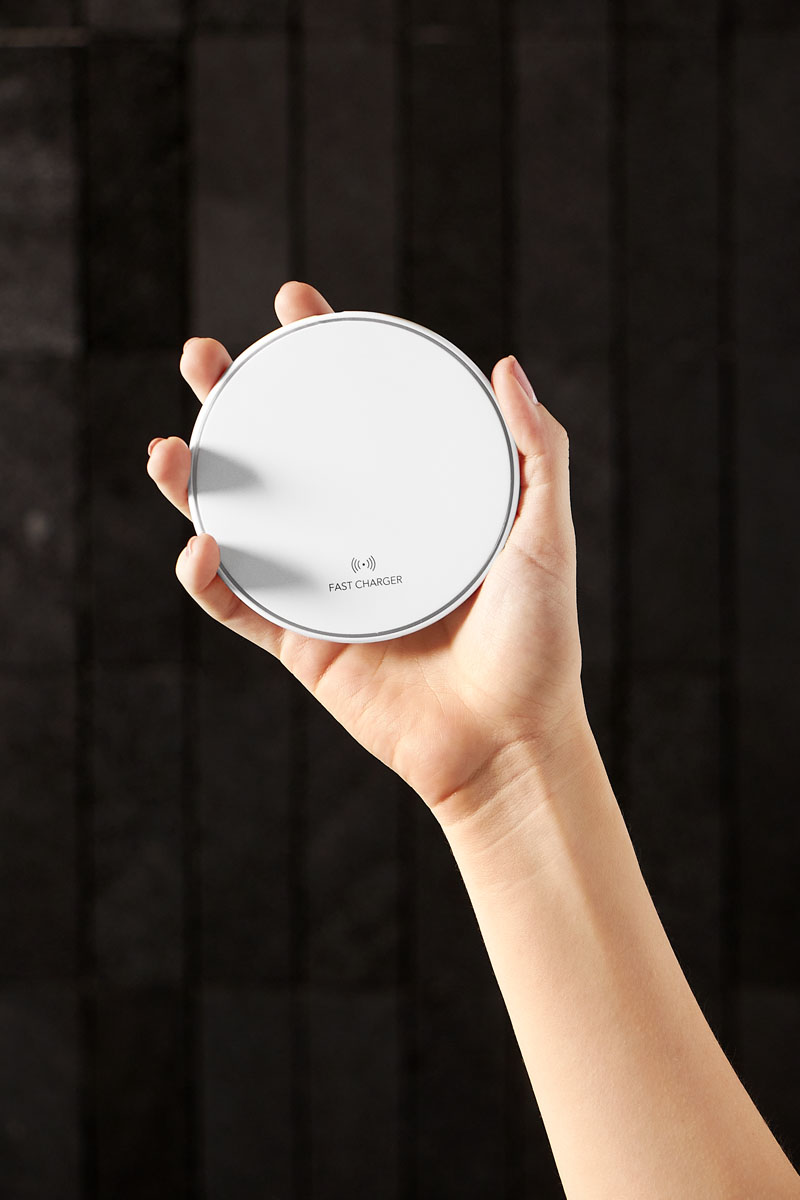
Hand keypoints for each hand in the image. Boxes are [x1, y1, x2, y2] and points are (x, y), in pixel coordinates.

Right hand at [147, 281, 585, 821]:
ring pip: (239, 520)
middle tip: (205, 358)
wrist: (507, 740)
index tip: (294, 305)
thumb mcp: (545, 535)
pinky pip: (235, 603)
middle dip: (234, 401)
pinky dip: (205, 573)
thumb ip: (537, 453)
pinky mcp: (299, 642)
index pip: (356, 414)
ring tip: (169, 446)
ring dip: (193, 480)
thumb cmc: (537, 643)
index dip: (321, 356)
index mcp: (407, 501)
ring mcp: (323, 586)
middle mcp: (358, 534)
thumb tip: (505, 366)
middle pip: (282, 454)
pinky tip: (206, 540)